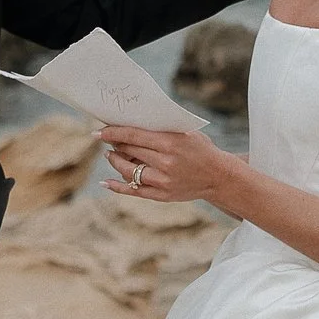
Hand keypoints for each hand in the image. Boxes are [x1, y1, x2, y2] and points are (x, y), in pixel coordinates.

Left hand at [100, 125, 236, 204]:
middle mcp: (166, 162)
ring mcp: (163, 181)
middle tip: (105, 138)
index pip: (134, 135)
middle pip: (129, 151)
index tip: (99, 130)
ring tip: (111, 155)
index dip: (113, 132)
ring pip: (128, 170)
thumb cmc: (200, 149)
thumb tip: (132, 124)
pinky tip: (106, 182)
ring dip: (115, 161)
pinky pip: (135, 191)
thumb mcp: (186, 133)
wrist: (219, 176)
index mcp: (171, 143)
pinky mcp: (163, 195)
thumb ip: (161, 129)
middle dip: (114, 144)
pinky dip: (118, 187)